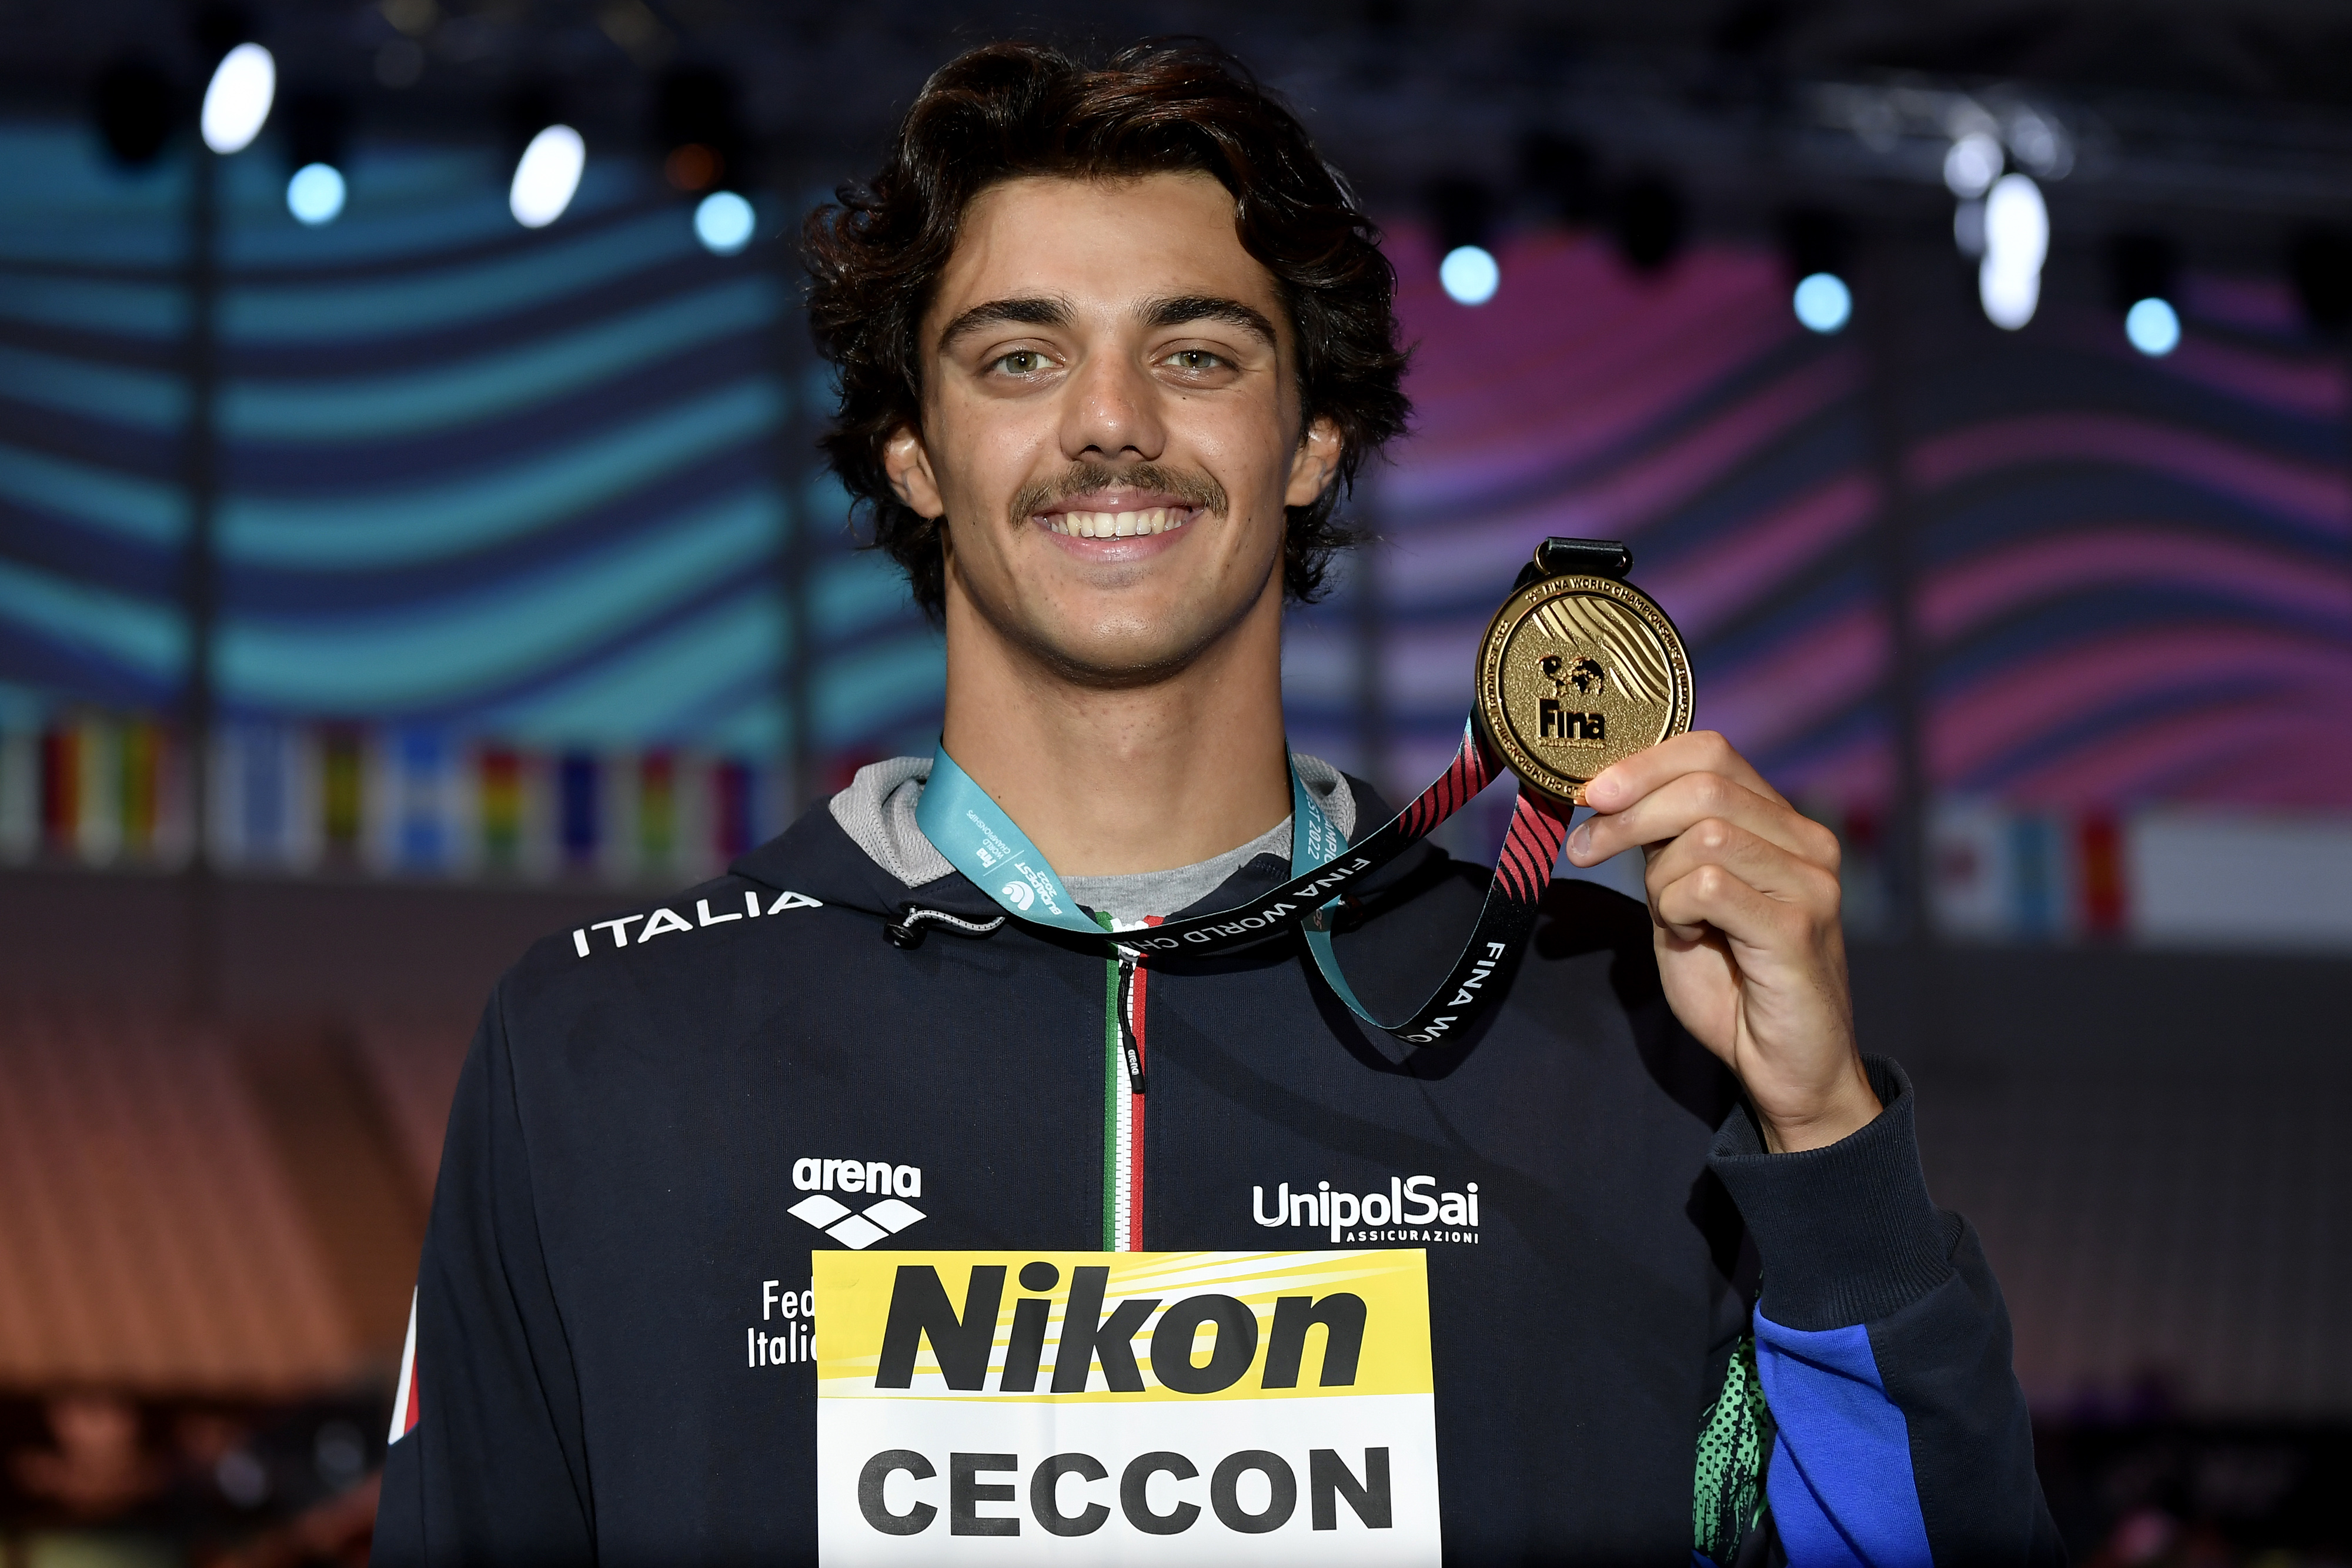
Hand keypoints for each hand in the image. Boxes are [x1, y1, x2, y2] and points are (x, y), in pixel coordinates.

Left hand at [1564, 731, 1878, 1151]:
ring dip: (1659, 877)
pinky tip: (1689, 937)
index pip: (1711, 751)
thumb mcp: (1684, 900)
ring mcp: (1810, 882)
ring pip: (1705, 833)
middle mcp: (1806, 842)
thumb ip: (1665, 847)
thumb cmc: (1733, 983)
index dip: (1642, 763)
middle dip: (1629, 812)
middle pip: (1704, 782)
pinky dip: (1677, 909)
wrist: (1787, 1067)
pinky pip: (1710, 886)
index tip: (1590, 793)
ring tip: (1667, 918)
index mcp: (1780, 823)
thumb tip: (1611, 796)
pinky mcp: (1800, 928)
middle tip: (1586, 849)